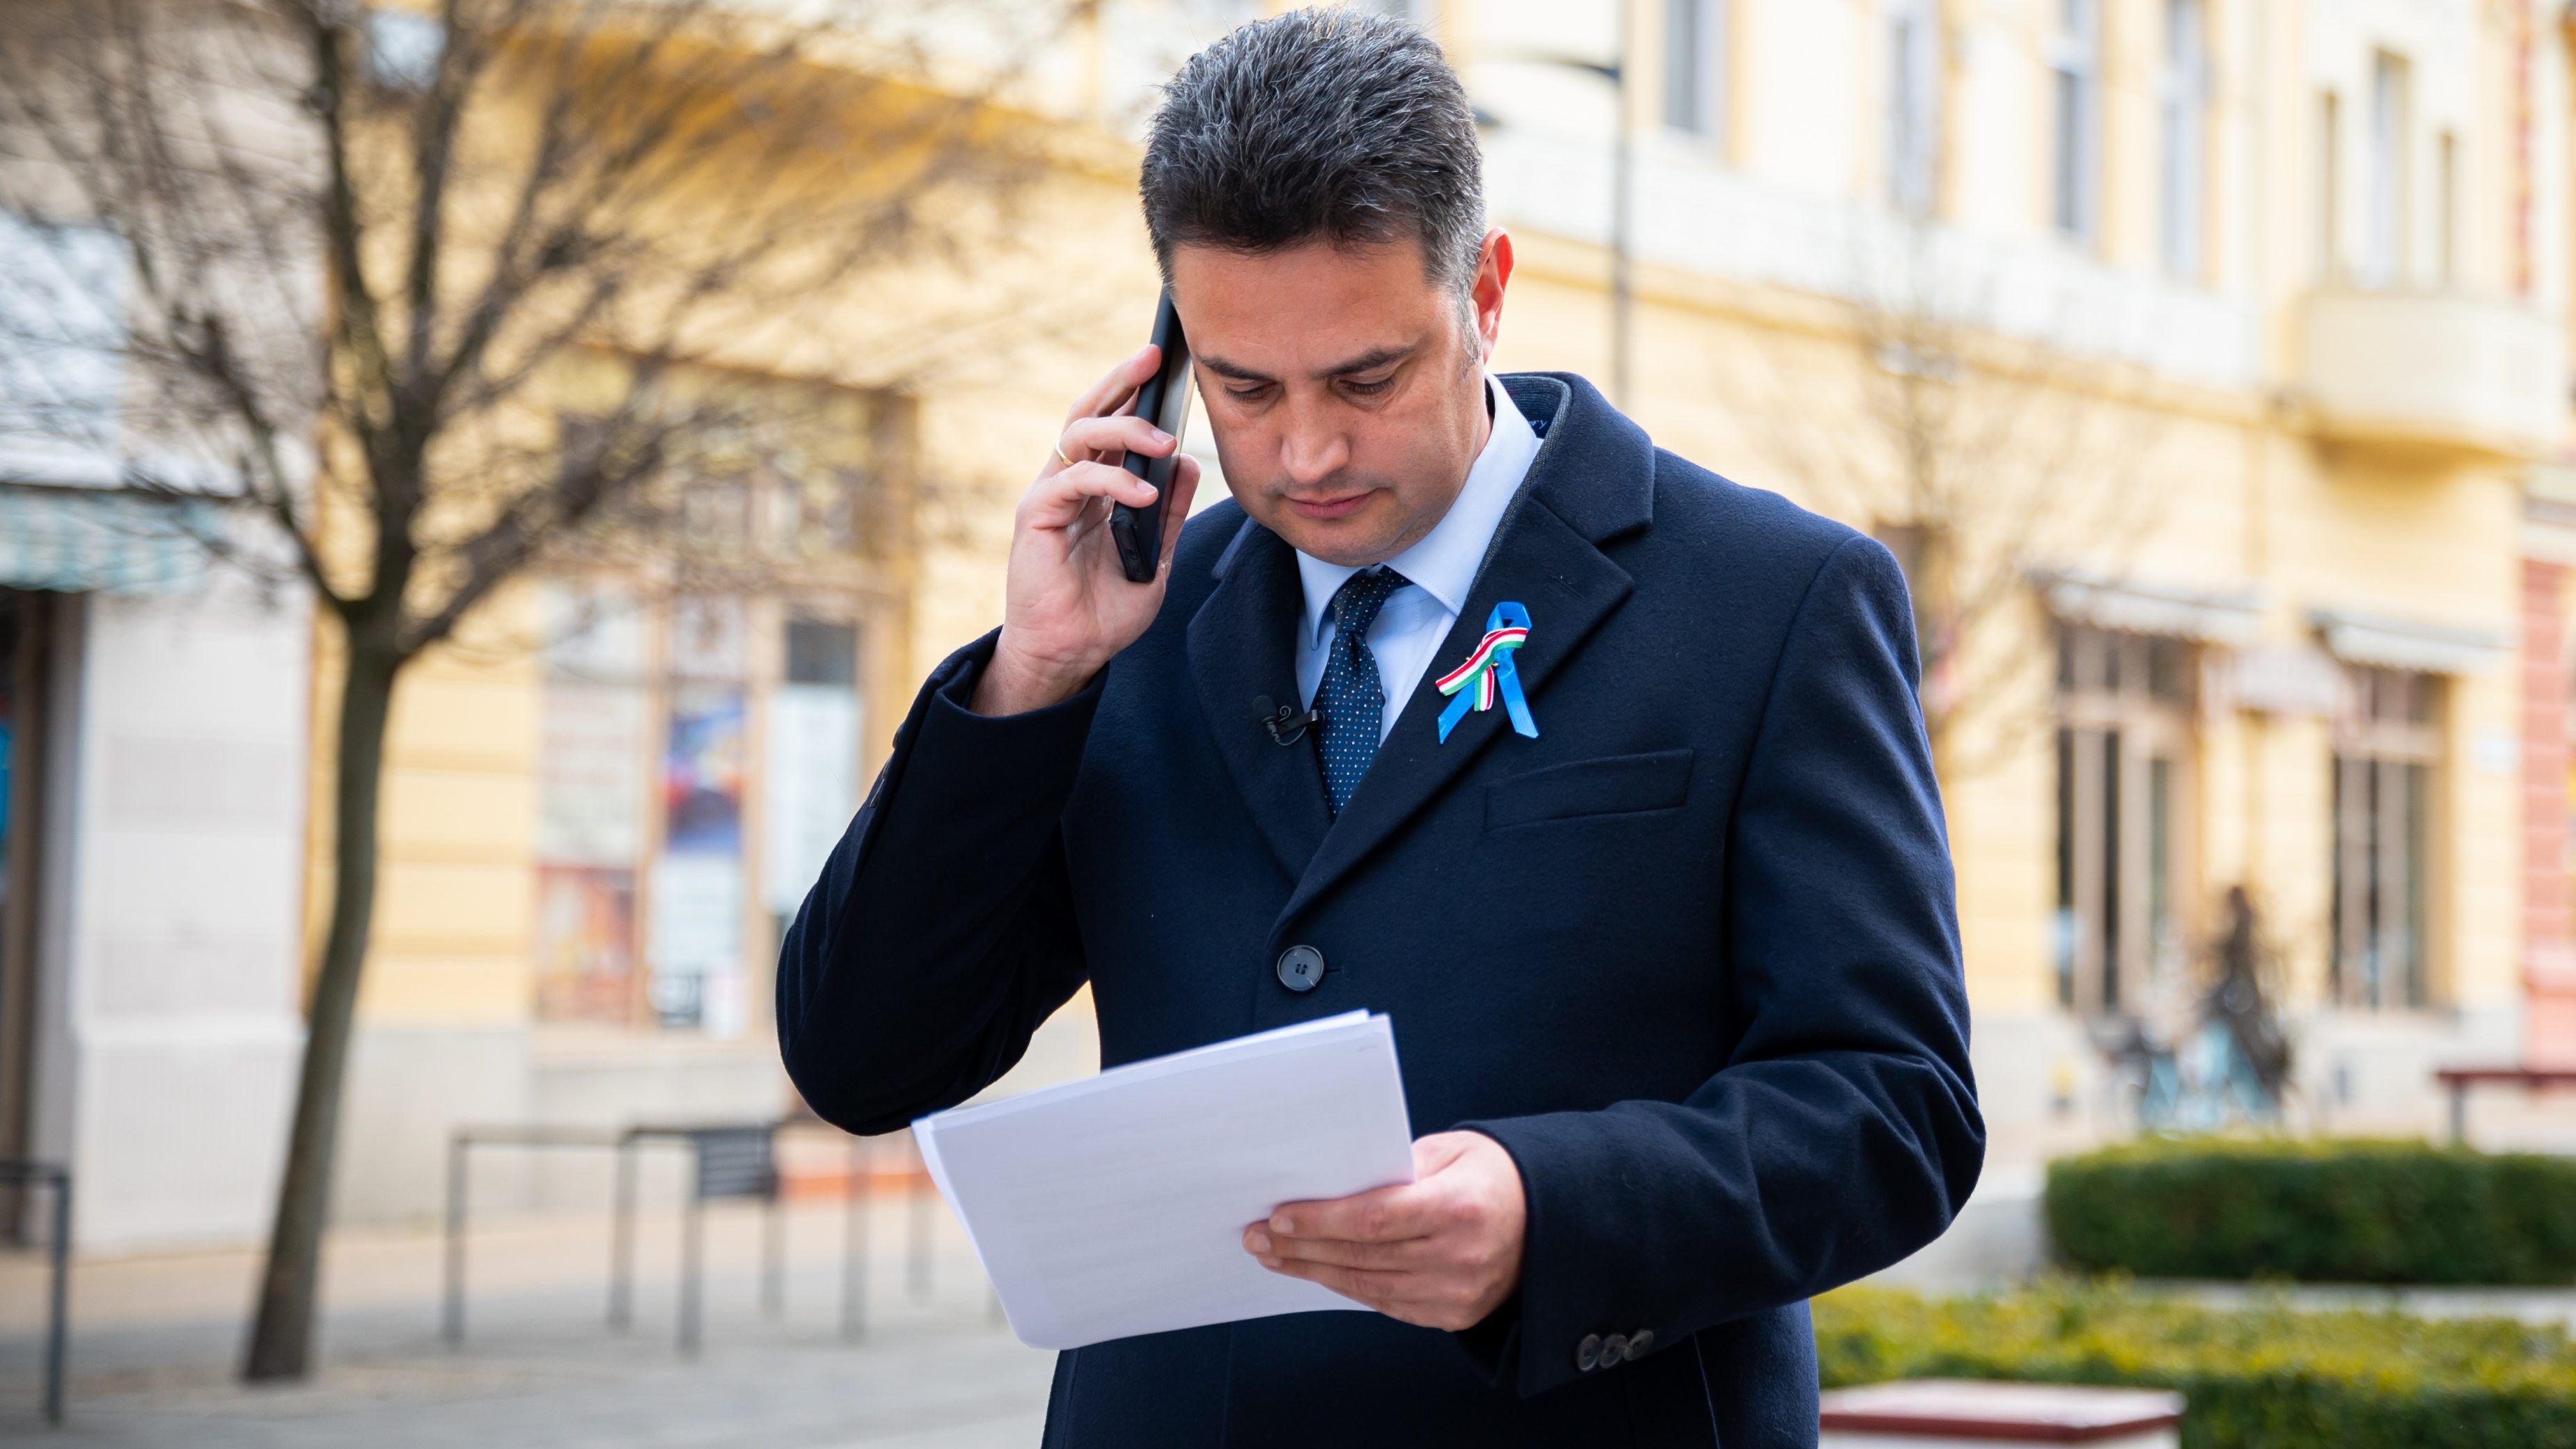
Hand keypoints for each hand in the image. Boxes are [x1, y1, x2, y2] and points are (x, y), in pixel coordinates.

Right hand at [972, 346, 1201, 715]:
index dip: (1132, 390)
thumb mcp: (1155, 557)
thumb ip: (1170, 512)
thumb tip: (1187, 462)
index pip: (1111, 424)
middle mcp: (1069, 482)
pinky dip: (1111, 480)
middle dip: (1120, 380)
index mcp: (1095, 487)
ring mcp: (1049, 495)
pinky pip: (1073, 480)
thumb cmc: (1104, 611)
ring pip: (1078, 435)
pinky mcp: (1036, 516)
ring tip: (1165, 441)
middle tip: (1154, 358)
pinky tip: (1143, 494)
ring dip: (1124, 430)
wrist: (1069, 654)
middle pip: (1089, 412)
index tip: (1165, 364)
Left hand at [1243, 1131, 1526, 1331]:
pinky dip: (1347, 1286)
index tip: (1279, 1215)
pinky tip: (1317, 1271)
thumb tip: (1332, 1180)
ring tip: (1274, 1255)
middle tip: (1256, 1236)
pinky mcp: (1452, 1316)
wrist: (1546, 1220)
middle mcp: (1459, 1257)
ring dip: (1313, 1270)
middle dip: (1301, 1246)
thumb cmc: (1491, 1175)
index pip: (1374, 1218)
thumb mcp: (1452, 1149)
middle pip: (1362, 1256)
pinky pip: (1385, 1304)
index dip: (1321, 1220)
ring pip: (1366, 1285)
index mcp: (1459, 1208)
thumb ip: (1395, 1164)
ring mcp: (1456, 1294)